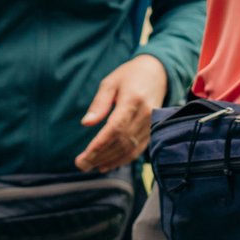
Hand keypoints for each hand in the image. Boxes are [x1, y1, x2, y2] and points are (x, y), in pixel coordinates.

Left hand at [75, 54, 170, 171]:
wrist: (158, 73)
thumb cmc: (130, 75)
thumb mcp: (110, 82)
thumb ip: (99, 103)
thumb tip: (86, 123)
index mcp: (133, 100)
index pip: (116, 128)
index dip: (100, 144)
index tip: (84, 156)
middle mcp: (145, 114)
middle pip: (121, 142)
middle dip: (100, 156)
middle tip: (81, 164)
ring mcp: (151, 124)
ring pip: (130, 149)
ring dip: (110, 161)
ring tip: (90, 166)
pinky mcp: (152, 131)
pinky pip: (138, 150)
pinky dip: (122, 159)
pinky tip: (107, 164)